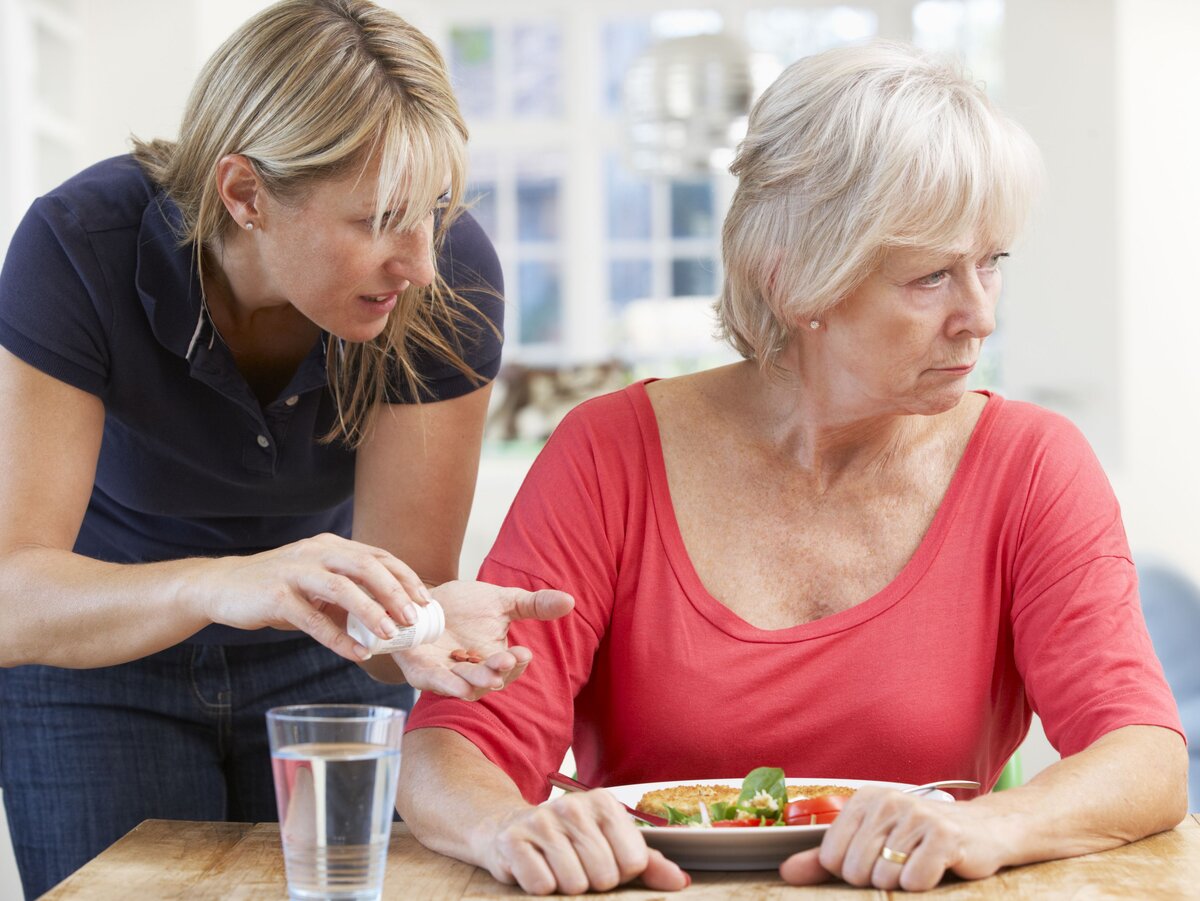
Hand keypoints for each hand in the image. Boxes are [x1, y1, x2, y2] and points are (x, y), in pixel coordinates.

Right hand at [197, 533, 430, 661]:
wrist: (223, 587)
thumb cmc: (279, 588)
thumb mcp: (317, 583)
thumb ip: (349, 594)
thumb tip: (391, 618)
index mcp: (331, 546)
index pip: (378, 556)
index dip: (405, 577)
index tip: (426, 600)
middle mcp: (316, 553)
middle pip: (365, 566)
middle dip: (395, 591)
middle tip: (415, 618)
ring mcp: (295, 572)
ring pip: (341, 588)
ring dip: (370, 612)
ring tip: (391, 635)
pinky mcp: (276, 597)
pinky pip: (312, 620)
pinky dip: (338, 638)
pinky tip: (357, 654)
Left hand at [391, 579, 573, 698]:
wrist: (422, 601)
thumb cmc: (465, 606)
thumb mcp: (503, 601)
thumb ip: (534, 604)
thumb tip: (570, 601)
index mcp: (494, 659)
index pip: (510, 667)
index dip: (517, 663)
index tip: (524, 653)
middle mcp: (472, 672)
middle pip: (488, 680)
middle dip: (498, 672)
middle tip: (506, 662)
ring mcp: (446, 675)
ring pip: (464, 686)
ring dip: (476, 683)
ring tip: (489, 677)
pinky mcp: (422, 673)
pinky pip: (434, 683)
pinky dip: (445, 685)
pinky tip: (456, 685)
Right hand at [479, 789, 688, 894]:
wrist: (512, 829)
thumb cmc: (571, 842)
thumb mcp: (611, 845)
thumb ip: (647, 864)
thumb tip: (680, 882)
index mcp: (605, 803)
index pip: (633, 861)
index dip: (620, 873)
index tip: (604, 861)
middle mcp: (574, 806)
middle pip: (604, 875)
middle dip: (592, 882)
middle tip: (577, 867)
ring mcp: (541, 820)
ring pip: (573, 883)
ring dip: (566, 887)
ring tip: (556, 868)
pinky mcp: (513, 840)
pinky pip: (541, 885)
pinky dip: (540, 888)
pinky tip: (535, 869)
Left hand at [779, 787, 1003, 891]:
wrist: (983, 832)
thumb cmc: (921, 841)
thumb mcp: (872, 843)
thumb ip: (826, 860)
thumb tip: (786, 872)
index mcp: (864, 800)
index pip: (831, 856)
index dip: (850, 872)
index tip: (875, 860)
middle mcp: (888, 802)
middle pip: (856, 870)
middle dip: (878, 879)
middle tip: (903, 864)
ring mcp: (917, 816)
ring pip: (884, 878)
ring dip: (903, 883)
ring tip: (920, 864)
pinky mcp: (945, 836)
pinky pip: (914, 880)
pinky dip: (924, 885)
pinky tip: (937, 868)